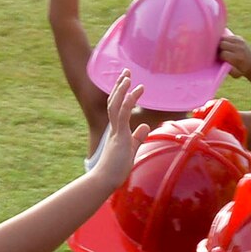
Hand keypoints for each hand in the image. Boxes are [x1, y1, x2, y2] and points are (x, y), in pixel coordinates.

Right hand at [87, 71, 146, 188]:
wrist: (105, 180)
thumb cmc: (116, 170)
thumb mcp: (131, 150)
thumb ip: (138, 138)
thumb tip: (145, 127)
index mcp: (117, 131)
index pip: (118, 107)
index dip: (122, 94)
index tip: (127, 81)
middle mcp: (114, 128)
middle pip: (115, 101)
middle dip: (120, 85)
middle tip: (126, 71)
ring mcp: (116, 131)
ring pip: (116, 105)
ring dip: (122, 90)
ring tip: (128, 76)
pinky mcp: (119, 136)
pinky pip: (122, 116)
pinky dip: (127, 103)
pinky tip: (132, 92)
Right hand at [218, 31, 250, 79]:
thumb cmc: (240, 71)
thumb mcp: (234, 74)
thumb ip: (227, 70)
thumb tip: (217, 64)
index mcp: (237, 59)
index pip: (222, 54)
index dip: (218, 56)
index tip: (217, 59)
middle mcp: (239, 49)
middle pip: (222, 44)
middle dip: (218, 48)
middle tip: (217, 53)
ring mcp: (240, 42)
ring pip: (224, 38)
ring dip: (220, 43)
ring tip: (219, 48)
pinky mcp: (240, 38)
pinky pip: (228, 36)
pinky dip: (224, 40)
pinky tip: (224, 44)